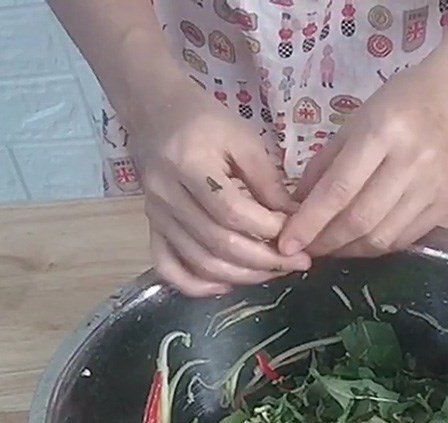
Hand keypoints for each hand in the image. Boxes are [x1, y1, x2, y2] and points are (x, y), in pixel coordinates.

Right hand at [130, 80, 310, 295]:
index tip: (296, 233)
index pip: (232, 211)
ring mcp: (156, 215)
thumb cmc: (205, 121)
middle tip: (296, 263)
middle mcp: (167, 194)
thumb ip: (268, 183)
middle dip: (263, 260)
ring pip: (200, 262)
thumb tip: (295, 223)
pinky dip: (195, 285)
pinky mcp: (152, 227)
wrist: (155, 112)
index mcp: (189, 163)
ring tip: (273, 273)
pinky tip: (225, 286)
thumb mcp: (243, 139)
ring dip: (241, 276)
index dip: (268, 229)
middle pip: (218, 243)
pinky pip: (168, 267)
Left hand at [279, 64, 447, 258]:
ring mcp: (433, 187)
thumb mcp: (354, 123)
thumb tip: (296, 210)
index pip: (338, 190)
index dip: (309, 223)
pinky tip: (358, 243)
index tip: (285, 244)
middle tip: (304, 251)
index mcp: (382, 133)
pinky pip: (403, 239)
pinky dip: (375, 247)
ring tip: (329, 249)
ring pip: (382, 237)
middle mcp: (411, 162)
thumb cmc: (399, 104)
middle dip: (325, 242)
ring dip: (348, 251)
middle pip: (359, 220)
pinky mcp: (446, 204)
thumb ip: (324, 167)